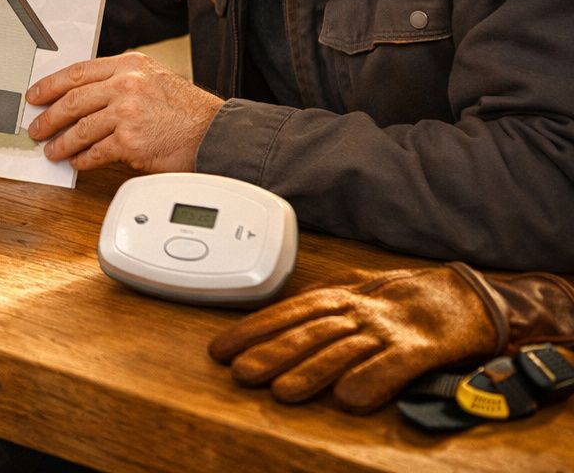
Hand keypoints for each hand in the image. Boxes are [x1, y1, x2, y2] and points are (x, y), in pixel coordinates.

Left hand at [25, 51, 222, 171]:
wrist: (214, 133)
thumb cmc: (187, 111)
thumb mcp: (154, 79)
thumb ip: (122, 81)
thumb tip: (85, 97)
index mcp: (129, 65)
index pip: (78, 72)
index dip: (50, 85)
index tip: (35, 96)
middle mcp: (126, 84)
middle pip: (73, 100)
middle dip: (48, 117)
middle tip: (36, 128)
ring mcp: (127, 112)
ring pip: (80, 128)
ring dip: (62, 143)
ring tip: (53, 151)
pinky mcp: (130, 141)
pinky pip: (95, 152)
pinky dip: (83, 159)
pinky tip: (77, 162)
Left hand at [207, 263, 508, 411]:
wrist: (470, 299)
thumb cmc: (408, 301)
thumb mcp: (357, 294)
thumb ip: (321, 300)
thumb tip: (282, 308)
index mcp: (342, 297)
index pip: (289, 311)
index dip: (253, 329)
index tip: (221, 349)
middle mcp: (360, 310)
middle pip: (309, 330)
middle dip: (272, 351)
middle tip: (240, 373)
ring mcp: (390, 328)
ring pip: (345, 349)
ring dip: (311, 371)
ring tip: (280, 391)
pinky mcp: (423, 348)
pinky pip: (395, 365)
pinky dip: (372, 380)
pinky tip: (349, 398)